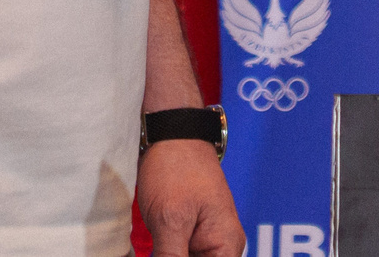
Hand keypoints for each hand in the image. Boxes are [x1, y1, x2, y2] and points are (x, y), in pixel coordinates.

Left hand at [137, 139, 245, 256]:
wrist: (172, 133)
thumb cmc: (176, 169)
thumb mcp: (170, 221)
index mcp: (226, 245)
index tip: (164, 256)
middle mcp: (221, 246)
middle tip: (156, 248)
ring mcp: (204, 239)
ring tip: (154, 244)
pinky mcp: (188, 233)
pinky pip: (178, 256)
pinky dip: (163, 256)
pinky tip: (151, 249)